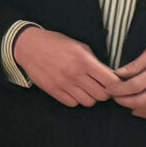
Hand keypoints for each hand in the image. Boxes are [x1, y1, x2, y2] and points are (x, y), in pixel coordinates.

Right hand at [11, 26, 125, 107]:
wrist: (28, 46)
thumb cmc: (56, 43)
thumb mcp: (79, 46)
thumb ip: (94, 61)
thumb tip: (109, 75)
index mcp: (84, 61)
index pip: (110, 81)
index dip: (116, 84)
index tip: (114, 82)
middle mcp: (75, 74)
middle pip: (102, 95)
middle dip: (105, 92)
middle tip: (101, 87)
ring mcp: (63, 84)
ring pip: (88, 102)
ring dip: (90, 97)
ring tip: (86, 89)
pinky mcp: (53, 90)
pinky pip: (72, 103)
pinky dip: (76, 99)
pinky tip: (74, 91)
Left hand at [115, 35, 145, 119]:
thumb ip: (137, 64)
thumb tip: (118, 74)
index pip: (134, 86)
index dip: (118, 90)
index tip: (110, 89)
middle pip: (140, 101)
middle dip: (123, 101)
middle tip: (115, 97)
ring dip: (134, 109)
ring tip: (126, 102)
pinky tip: (139, 109)